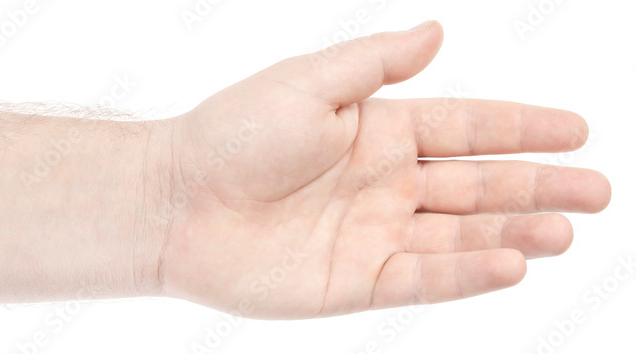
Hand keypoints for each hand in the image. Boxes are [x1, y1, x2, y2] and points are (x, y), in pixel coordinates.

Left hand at [158, 21, 610, 318]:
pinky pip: (422, 278)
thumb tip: (439, 31)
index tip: (578, 129)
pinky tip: (512, 262)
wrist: (173, 201)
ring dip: (514, 232)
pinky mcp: (351, 282)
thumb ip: (376, 64)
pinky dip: (468, 272)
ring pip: (459, 235)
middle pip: (476, 185)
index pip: (465, 128)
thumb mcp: (309, 83)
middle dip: (537, 187)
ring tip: (566, 230)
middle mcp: (381, 184)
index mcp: (375, 131)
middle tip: (598, 191)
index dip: (521, 129)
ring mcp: (369, 235)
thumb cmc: (231, 133)